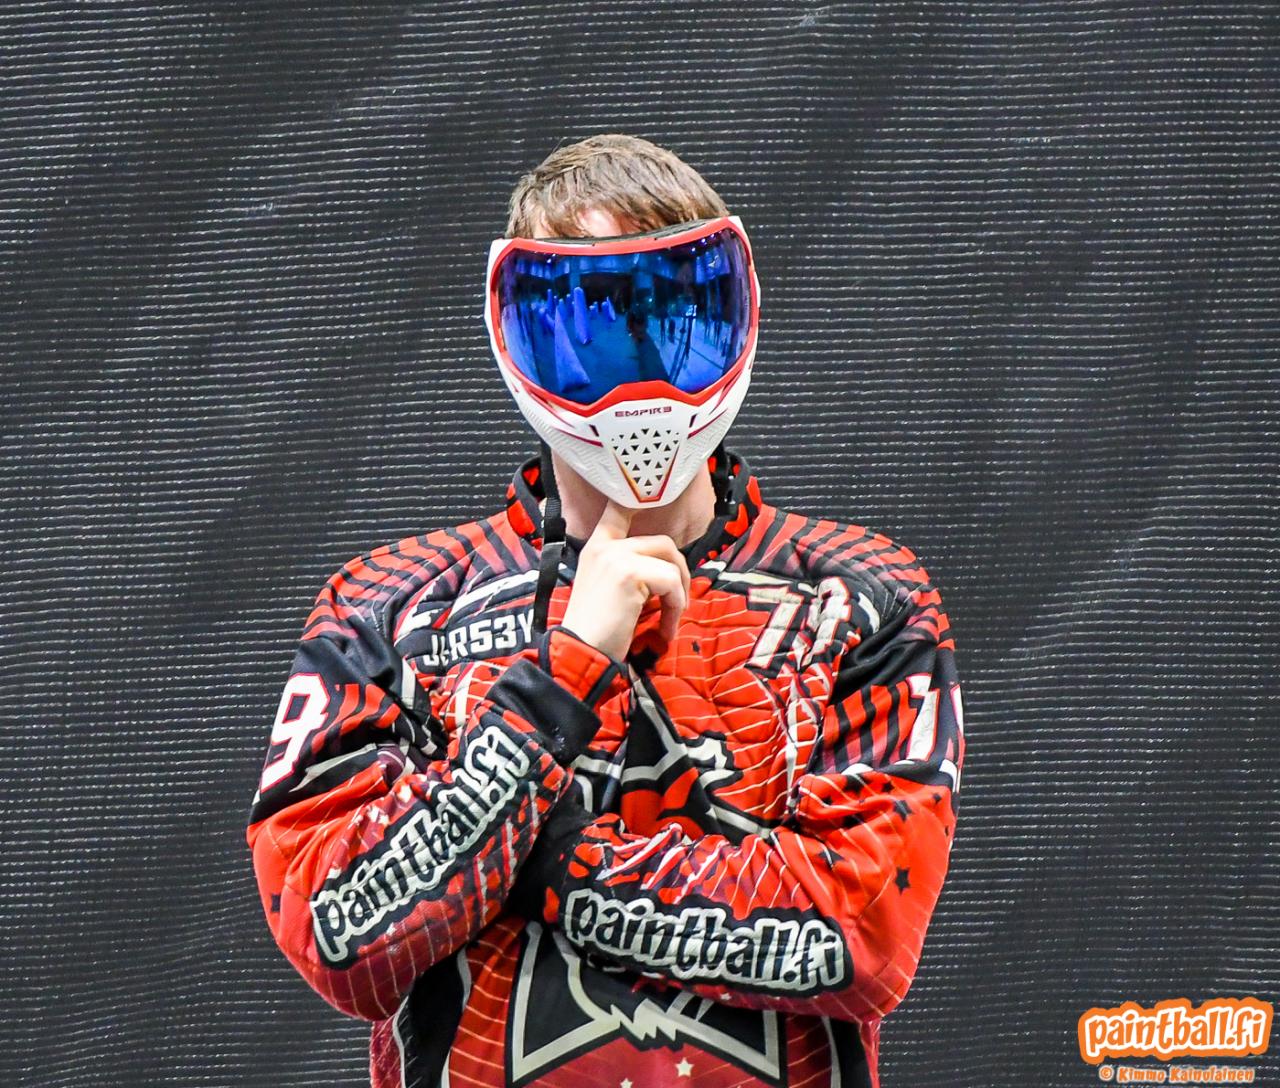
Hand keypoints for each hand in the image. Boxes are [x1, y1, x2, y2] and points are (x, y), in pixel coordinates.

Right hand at [561, 498, 690, 661]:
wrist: (581, 651)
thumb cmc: (596, 629)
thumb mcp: (606, 588)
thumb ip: (628, 568)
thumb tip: (665, 568)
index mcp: (597, 546)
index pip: (618, 508)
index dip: (638, 503)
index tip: (651, 505)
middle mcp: (606, 545)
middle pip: (662, 542)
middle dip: (679, 571)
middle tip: (678, 600)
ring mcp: (617, 556)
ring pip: (671, 562)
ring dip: (680, 593)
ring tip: (671, 618)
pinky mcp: (630, 574)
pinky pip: (671, 583)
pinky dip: (675, 608)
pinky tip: (665, 628)